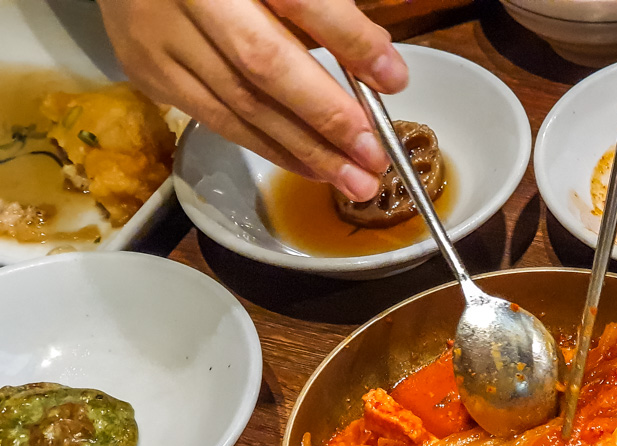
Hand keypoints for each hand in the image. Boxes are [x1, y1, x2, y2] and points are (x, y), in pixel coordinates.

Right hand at [96, 0, 407, 199]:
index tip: (395, 79)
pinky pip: (217, 119)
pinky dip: (270, 147)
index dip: (348, 40)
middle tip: (376, 158)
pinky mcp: (147, 69)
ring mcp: (158, 34)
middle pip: (264, 63)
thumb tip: (379, 66)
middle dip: (328, 117)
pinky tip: (310, 167)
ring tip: (356, 181)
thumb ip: (322, 7)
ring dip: (305, 150)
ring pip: (241, 104)